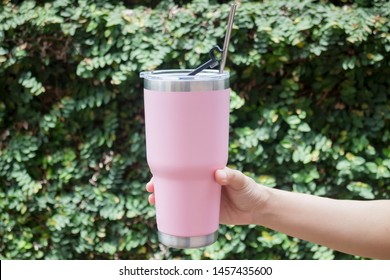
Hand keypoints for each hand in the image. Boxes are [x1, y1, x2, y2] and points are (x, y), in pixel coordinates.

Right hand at [145, 167, 265, 224]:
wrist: (258, 209)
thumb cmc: (250, 190)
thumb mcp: (242, 181)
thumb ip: (232, 176)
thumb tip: (218, 174)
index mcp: (206, 173)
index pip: (184, 169)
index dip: (168, 170)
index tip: (156, 174)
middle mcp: (200, 185)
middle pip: (176, 183)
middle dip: (160, 185)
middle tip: (151, 189)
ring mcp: (201, 200)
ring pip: (178, 199)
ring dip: (164, 200)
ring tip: (153, 202)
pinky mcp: (205, 214)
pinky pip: (187, 214)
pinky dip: (176, 215)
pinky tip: (165, 218)